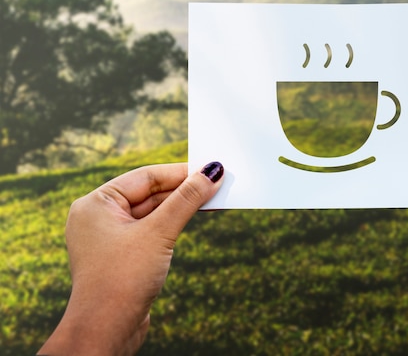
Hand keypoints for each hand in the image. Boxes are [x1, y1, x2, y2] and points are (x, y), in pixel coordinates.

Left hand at [38, 161, 223, 355]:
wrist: (105, 333)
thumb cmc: (122, 280)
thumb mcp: (159, 232)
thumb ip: (186, 200)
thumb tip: (212, 172)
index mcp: (96, 204)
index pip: (145, 176)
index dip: (180, 172)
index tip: (210, 168)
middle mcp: (99, 217)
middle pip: (150, 192)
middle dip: (183, 189)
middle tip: (217, 182)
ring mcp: (110, 237)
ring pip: (153, 211)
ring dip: (181, 206)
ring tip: (213, 197)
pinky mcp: (123, 255)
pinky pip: (152, 229)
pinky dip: (173, 223)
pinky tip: (194, 218)